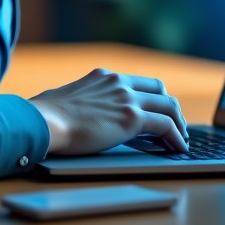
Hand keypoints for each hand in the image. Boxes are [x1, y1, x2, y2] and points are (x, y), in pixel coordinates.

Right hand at [28, 68, 188, 155]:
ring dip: (178, 124)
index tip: (156, 112)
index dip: (152, 97)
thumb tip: (71, 113)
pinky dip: (176, 137)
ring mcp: (127, 98)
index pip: (138, 82)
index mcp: (103, 76)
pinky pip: (166, 125)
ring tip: (179, 140)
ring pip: (169, 106)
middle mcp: (118, 82)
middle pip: (159, 90)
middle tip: (174, 126)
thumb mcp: (66, 98)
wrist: (45, 121)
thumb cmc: (46, 115)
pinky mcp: (131, 118)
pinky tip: (177, 149)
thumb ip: (79, 101)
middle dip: (170, 108)